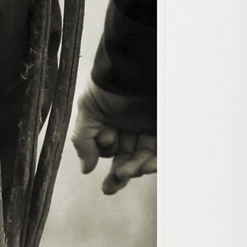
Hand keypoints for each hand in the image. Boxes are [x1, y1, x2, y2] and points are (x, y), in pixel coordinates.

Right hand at [71, 81, 156, 195]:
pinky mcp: (164, 129)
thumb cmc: (109, 83)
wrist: (133, 67)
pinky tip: (148, 165)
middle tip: (116, 179)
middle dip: (120, 173)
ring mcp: (148, 128)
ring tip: (133, 169)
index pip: (108, 150)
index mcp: (110, 123)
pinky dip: (155, 162)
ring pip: (143, 158)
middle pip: (126, 159)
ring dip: (137, 168)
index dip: (105, 155)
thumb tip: (85, 168)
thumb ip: (83, 139)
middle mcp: (130, 127)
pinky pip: (161, 152)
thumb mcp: (88, 109)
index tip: (101, 157)